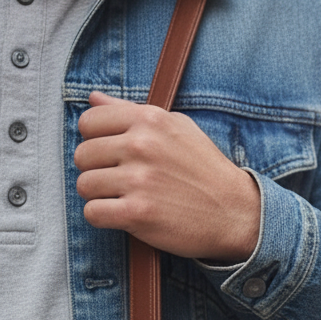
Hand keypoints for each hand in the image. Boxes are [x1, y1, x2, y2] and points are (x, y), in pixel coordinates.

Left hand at [75, 92, 260, 263]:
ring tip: (123, 200)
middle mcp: (141, 147)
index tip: (112, 156)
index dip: (95, 141)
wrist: (237, 214)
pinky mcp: (138, 214)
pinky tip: (123, 217)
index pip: (89, 123)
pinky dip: (103, 218)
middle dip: (96, 171)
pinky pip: (93, 213)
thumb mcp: (179, 129)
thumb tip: (94, 99)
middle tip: (119, 183)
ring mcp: (139, 181)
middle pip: (83, 156)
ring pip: (85, 186)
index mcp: (149, 121)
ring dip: (100, 197)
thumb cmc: (208, 172)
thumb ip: (133, 112)